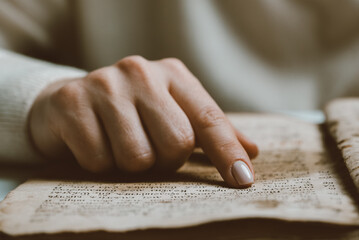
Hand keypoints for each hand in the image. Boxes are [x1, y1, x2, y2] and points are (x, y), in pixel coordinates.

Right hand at [28, 56, 257, 187]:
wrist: (69, 102)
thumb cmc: (130, 112)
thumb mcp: (172, 113)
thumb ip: (209, 131)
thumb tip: (250, 151)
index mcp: (172, 74)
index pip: (209, 117)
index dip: (227, 152)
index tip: (243, 180)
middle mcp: (141, 72)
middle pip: (176, 143)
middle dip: (165, 160)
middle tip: (149, 150)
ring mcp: (105, 84)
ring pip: (137, 157)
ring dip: (130, 164)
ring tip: (119, 144)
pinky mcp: (72, 101)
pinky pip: (99, 161)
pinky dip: (100, 164)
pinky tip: (93, 142)